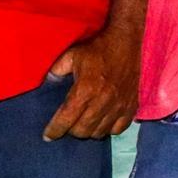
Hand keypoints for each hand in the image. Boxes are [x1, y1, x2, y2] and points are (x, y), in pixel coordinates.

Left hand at [41, 0, 146, 139]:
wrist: (127, 41)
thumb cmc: (97, 48)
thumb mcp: (71, 55)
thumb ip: (56, 72)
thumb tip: (46, 85)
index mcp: (85, 89)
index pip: (66, 119)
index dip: (55, 131)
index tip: (48, 136)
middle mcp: (103, 101)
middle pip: (82, 130)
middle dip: (70, 131)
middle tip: (67, 124)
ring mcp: (119, 106)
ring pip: (100, 132)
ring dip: (89, 130)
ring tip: (84, 123)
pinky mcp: (131, 106)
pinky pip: (118, 129)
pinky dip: (108, 129)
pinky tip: (102, 121)